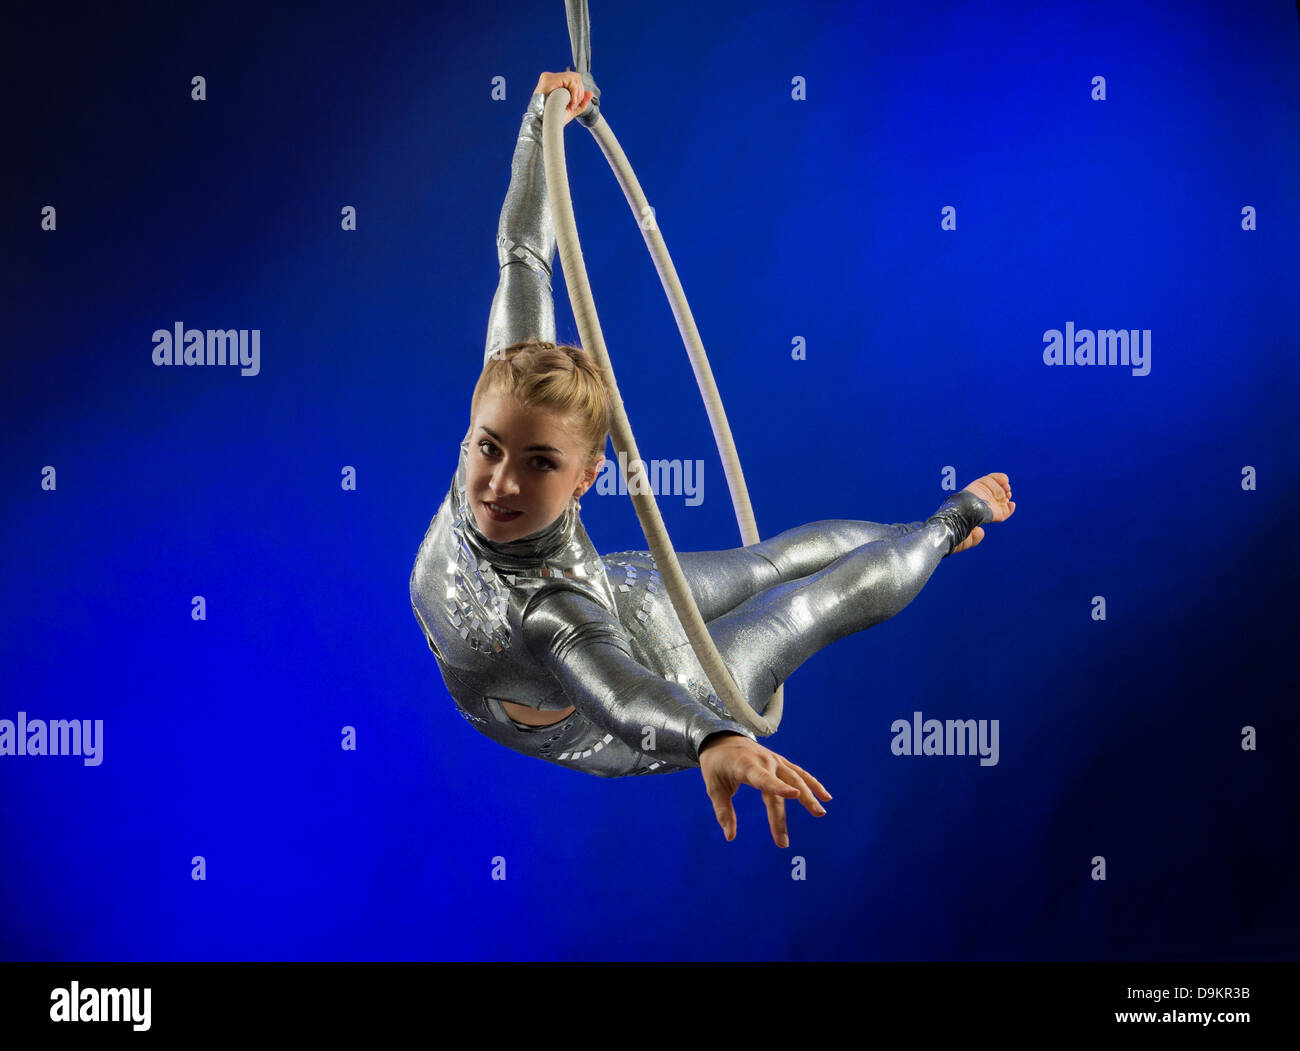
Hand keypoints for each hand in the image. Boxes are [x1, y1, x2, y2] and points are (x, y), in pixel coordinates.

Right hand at [533, 70, 592, 125]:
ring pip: (574, 77)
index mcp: (553, 83)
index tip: (573, 105)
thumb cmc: (555, 119)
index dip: (578, 92)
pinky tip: (570, 101)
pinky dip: (574, 92)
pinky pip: (570, 80)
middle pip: (575, 77)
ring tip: (571, 104)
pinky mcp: (549, 80)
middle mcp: (550, 78)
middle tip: (573, 105)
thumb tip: (590, 93)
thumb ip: (581, 102)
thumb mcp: (571, 110)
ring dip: (577, 93)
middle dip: (579, 93)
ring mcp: (549, 78)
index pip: (573, 80)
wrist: (545, 125)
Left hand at [698, 733, 829, 847]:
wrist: (722, 738)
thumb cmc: (716, 765)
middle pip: (780, 788)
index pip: (764, 779)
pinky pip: (799, 773)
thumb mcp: (713, 787)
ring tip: (820, 813)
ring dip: (810, 795)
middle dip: (781, 817)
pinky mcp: (781, 762)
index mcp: (746, 766)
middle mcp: (765, 761)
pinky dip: (813, 784)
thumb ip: (723, 811)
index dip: (779, 787)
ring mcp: (775, 760)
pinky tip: (825, 797)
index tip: (794, 795)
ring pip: (796, 778)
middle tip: (783, 842)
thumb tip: (730, 837)